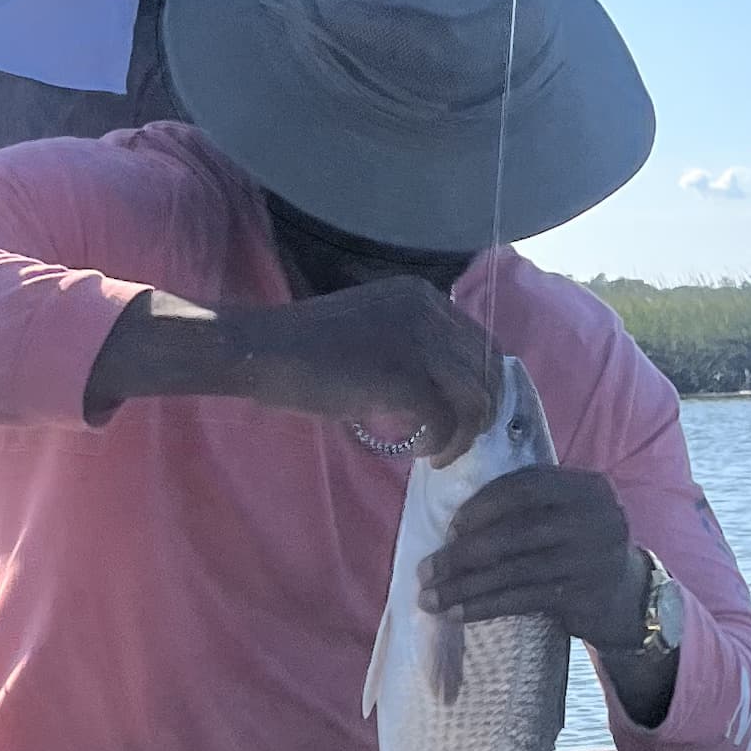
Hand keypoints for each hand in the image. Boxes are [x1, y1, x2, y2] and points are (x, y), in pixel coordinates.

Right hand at [235, 278, 497, 459]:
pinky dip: (440, 443)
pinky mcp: (401, 375)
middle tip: (457, 442)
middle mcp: (429, 310)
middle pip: (489, 371)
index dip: (484, 387)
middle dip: (481, 415)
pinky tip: (421, 452)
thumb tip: (449, 396)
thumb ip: (415, 351)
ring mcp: (417, 340)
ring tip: (439, 453)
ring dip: (464, 434)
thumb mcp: (375, 335)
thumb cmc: (308, 350)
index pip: (484, 344)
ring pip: (475, 397)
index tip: (466, 418)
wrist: (261, 350)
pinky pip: (446, 419)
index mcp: (424, 297)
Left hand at [420, 467, 650, 647]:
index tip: (449, 527)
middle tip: (427, 570)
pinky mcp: (581, 595)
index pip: (524, 486)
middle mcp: (592, 518)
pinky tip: (458, 613)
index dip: (481, 505)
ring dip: (465, 586)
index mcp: (585, 486)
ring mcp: (590, 558)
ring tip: (431, 598)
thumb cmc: (578, 547)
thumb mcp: (566, 513)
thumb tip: (455, 525)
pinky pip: (521, 599)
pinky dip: (485, 606)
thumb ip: (529, 504)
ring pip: (513, 570)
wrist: (627, 595)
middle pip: (514, 532)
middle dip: (462, 553)